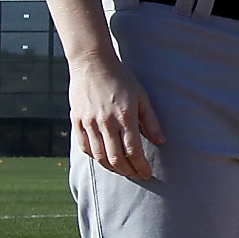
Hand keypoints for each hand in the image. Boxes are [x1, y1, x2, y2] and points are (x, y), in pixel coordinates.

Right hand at [69, 56, 164, 179]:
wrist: (92, 63)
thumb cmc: (121, 79)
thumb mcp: (141, 97)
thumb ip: (151, 121)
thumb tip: (161, 142)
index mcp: (124, 116)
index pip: (133, 150)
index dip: (141, 166)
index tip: (147, 173)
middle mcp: (105, 122)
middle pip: (116, 158)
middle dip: (129, 171)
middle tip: (138, 174)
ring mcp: (89, 122)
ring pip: (99, 156)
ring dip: (112, 168)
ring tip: (123, 170)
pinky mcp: (77, 121)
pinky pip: (85, 147)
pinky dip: (96, 157)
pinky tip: (105, 159)